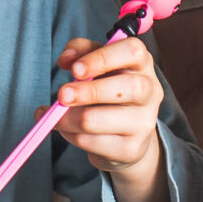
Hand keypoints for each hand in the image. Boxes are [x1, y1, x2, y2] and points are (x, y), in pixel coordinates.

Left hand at [49, 36, 167, 201]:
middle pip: (121, 89)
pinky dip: (72, 138)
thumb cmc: (106, 91)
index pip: (131, 52)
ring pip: (100, 121)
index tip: (73, 66)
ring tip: (53, 116)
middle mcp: (148, 92)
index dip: (102, 57)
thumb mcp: (95, 65)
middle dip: (85, 92)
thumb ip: (80, 53)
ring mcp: (143, 123)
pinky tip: (66, 132)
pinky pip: (92, 144)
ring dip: (69, 120)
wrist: (128, 136)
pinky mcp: (130, 149)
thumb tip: (66, 59)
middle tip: (61, 95)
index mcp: (140, 64)